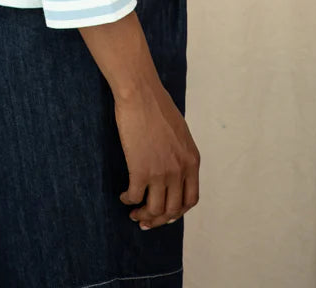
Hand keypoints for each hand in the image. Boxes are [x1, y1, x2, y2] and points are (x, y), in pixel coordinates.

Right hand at [115, 80, 199, 229]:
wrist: (141, 94)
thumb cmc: (157, 106)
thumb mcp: (180, 132)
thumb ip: (180, 154)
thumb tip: (173, 169)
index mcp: (192, 161)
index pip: (191, 199)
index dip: (178, 212)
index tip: (166, 214)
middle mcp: (180, 170)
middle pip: (173, 210)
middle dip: (159, 219)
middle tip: (145, 220)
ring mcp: (161, 173)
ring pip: (155, 209)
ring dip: (143, 215)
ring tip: (134, 212)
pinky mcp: (141, 170)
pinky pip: (135, 196)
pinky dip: (129, 200)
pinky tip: (124, 196)